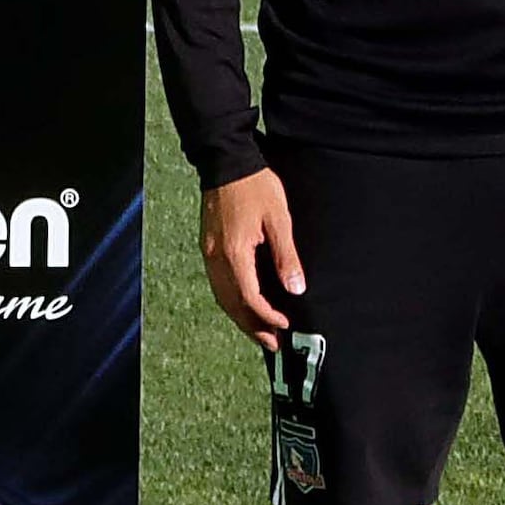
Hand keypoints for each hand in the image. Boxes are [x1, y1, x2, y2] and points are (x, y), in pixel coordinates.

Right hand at [201, 168, 306, 343]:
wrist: (225, 160)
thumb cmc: (255, 185)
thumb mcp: (279, 219)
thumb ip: (286, 256)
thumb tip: (295, 289)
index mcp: (234, 252)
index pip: (249, 297)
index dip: (267, 315)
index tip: (286, 324)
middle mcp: (216, 257)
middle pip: (232, 303)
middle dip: (252, 326)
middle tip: (272, 343)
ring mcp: (209, 252)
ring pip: (222, 296)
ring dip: (240, 317)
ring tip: (259, 331)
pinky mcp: (208, 245)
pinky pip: (217, 283)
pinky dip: (231, 300)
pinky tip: (243, 303)